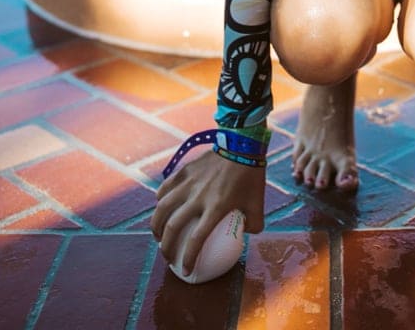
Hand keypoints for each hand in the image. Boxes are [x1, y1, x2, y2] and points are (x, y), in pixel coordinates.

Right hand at [151, 150, 265, 277]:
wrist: (242, 143)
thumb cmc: (251, 175)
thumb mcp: (258, 203)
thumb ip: (254, 223)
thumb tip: (245, 235)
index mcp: (215, 208)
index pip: (196, 240)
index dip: (187, 258)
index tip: (184, 270)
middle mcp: (198, 198)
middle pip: (172, 227)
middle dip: (166, 246)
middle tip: (167, 256)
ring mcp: (189, 183)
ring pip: (163, 208)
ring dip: (156, 225)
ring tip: (157, 235)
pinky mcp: (185, 170)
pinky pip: (166, 187)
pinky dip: (160, 199)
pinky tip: (160, 205)